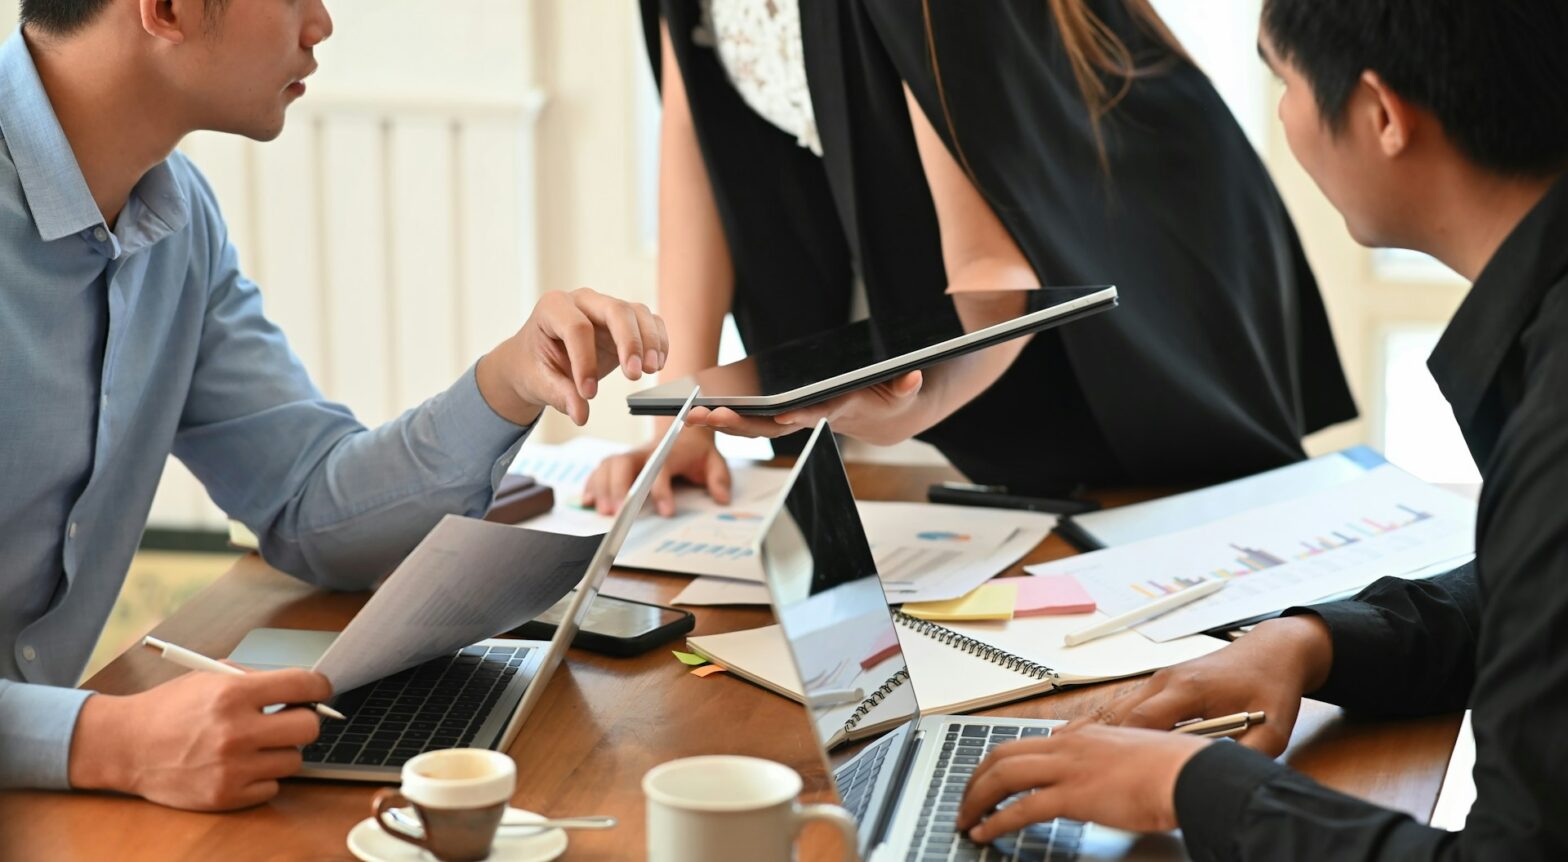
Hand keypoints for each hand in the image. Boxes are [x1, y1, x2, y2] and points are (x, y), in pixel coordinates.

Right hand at [69, 668, 331, 810]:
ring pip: (294, 760)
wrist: (125, 746)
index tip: (320, 691)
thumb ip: (256, 680)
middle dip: (303, 721)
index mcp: (233, 694)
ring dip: (281, 751)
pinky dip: (263, 777)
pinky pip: (273, 787)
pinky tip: (242, 765)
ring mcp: (231, 768)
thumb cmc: (170, 708)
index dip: (320, 686)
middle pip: (309, 728)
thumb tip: (303, 688)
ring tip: (256, 743)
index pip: (304, 685)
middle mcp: (235, 731)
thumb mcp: (209, 678)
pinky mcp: (225, 796)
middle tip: (288, 719)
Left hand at [476, 288, 668, 426]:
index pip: (577, 327)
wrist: (538, 359)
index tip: (588, 393)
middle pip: (615, 310)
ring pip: (637, 313)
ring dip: (650, 341)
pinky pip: (649, 322)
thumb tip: (580, 413)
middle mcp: (583, 301)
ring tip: (651, 370)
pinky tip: (657, 364)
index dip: (585, 361)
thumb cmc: (535, 364)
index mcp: (553, 308)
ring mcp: (605, 308)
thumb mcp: (538, 381)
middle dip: (630, 342)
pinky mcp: (624, 322)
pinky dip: (658, 341)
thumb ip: (559, 395)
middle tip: (634, 375)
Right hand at [581, 426, 730, 516]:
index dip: (663, 491)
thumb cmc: (696, 450)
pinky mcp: (618, 462)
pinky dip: (591, 484)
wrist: (683, 428)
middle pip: (624, 463)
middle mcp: (644, 451)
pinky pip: (599, 469)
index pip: (661, 469)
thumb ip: (719, 478)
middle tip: (619, 513)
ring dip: (602, 487)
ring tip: (604, 511)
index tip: (666, 512)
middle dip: (619, 487)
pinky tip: (588, 501)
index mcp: (668, 450)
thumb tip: (722, 498)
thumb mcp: (714, 460)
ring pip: (608, 465)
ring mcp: (629, 456)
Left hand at [684, 371, 923, 444]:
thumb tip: (913, 375)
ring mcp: (791, 420)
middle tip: (706, 415)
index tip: (774, 415)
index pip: (809, 415)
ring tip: (689, 416)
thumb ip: (906, 386)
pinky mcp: (782, 416)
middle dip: (736, 421)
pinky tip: (699, 411)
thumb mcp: (903, 392)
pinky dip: (724, 417)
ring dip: (720, 422)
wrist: (883, 420)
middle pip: (767, 425)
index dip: (793, 416)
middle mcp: (806, 419)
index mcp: (833, 411)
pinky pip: (750, 420)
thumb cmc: (889, 400)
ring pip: (751, 426)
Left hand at [959, 725, 1207, 839]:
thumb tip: (1096, 774)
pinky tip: (986, 833)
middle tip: (965, 800)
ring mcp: (1068, 769)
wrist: (1192, 775)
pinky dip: (996, 821)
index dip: (998, 762)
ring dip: (977, 799)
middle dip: (976, 778)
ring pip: (1003, 776)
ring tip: (965, 819)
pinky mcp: (1073, 796)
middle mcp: (1068, 746)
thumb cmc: (1174, 769)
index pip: (1024, 742)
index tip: (986, 778)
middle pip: (1002, 755)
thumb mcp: (1132, 753)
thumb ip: (1105, 759)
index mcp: (1081, 736)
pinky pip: (1021, 808)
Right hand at [1062, 615, 1333, 756]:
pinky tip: (1080, 733)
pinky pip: (1124, 703)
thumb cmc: (1270, 686)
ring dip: (1093, 728)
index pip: (1145, 719)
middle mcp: (1166, 680)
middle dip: (1096, 740)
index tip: (1108, 769)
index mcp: (1190, 687)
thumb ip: (1249, 754)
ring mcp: (1159, 679)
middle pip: (1119, 712)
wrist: (1273, 651)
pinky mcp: (1159, 683)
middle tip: (1070, 764)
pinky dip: (1103, 720)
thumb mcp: (1274, 729)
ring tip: (1060, 749)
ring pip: (1116, 706)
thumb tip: (1223, 778)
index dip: (1125, 746)